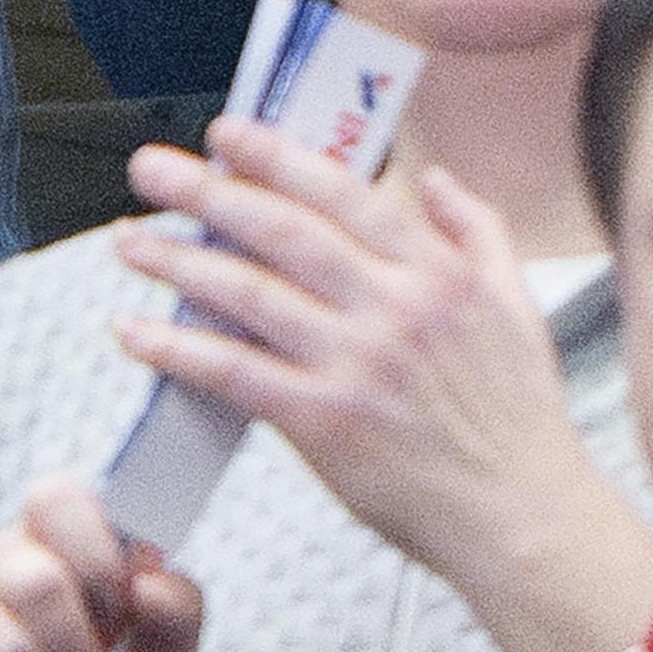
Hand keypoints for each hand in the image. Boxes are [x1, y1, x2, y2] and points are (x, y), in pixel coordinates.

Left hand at [104, 129, 652, 651]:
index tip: (224, 132)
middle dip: (206, 191)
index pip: (341, 192)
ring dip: (179, 262)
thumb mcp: (517, 304)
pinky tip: (138, 332)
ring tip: (129, 242)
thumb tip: (432, 178)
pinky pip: (236, 373)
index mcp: (435, 272)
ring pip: (248, 294)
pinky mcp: (325, 423)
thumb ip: (477, 230)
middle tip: (150, 170)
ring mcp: (355, 364)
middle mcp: (391, 308)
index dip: (275, 157)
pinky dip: (181, 348)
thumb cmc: (519, 419)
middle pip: (281, 231)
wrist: (523, 518)